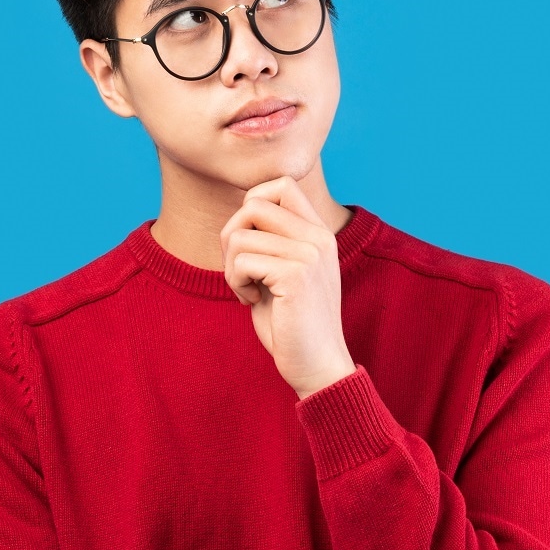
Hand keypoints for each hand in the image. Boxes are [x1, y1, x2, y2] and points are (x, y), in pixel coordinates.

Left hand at [219, 176, 356, 396]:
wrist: (317, 365)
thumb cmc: (292, 324)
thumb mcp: (284, 271)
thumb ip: (273, 239)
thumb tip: (242, 211)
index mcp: (319, 233)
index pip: (280, 184)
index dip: (251, 205)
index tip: (251, 242)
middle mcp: (319, 237)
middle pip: (253, 203)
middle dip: (232, 235)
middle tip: (240, 268)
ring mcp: (310, 255)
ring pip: (240, 234)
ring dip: (231, 266)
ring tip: (247, 290)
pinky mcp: (297, 276)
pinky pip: (242, 260)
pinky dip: (235, 283)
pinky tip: (251, 301)